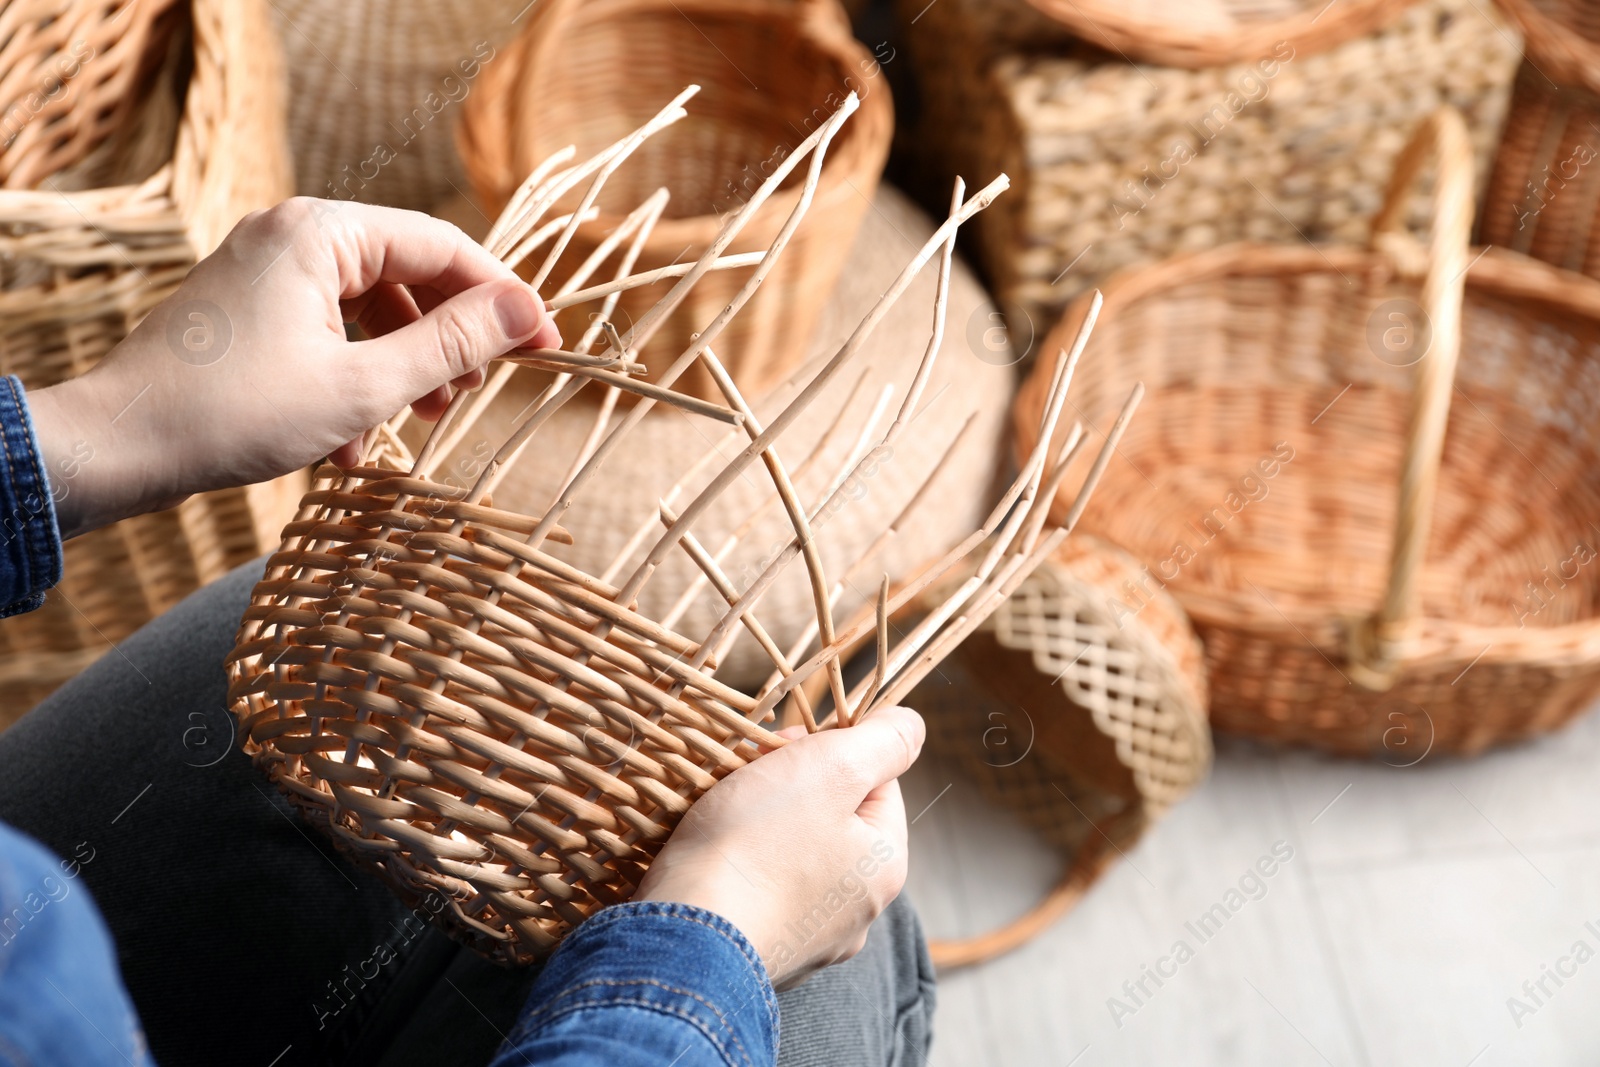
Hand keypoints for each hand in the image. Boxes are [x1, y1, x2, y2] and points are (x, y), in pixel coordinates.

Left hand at [27, 197, 560, 537]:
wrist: (117, 447)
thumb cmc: (235, 413)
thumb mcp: (363, 386)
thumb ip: (451, 345)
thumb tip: (526, 313)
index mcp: (322, 232)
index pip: (443, 247)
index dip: (503, 298)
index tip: (546, 348)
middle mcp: (293, 234)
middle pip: (408, 272)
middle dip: (449, 336)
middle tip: (476, 394)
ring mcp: (266, 270)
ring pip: (370, 306)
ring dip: (405, 364)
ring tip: (420, 420)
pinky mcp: (248, 309)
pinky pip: (328, 328)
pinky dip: (356, 375)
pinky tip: (353, 442)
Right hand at [636, 706, 924, 989]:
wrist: (684, 938)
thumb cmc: (757, 845)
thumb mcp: (831, 769)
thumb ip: (882, 742)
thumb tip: (912, 725)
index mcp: (885, 867)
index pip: (876, 782)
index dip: (831, 749)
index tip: (784, 745)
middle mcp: (857, 912)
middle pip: (834, 818)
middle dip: (793, 786)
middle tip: (747, 773)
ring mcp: (809, 940)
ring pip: (795, 854)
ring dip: (765, 824)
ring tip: (723, 814)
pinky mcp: (763, 952)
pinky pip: (762, 891)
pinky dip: (743, 867)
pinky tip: (715, 859)